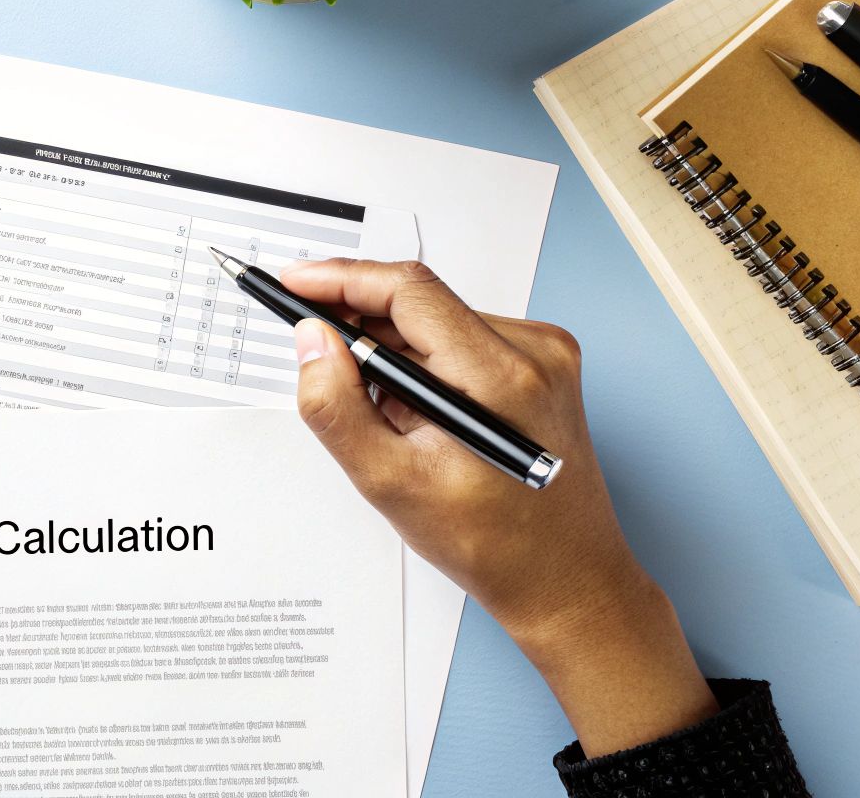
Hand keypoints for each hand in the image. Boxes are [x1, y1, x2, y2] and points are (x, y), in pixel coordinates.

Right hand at [284, 259, 716, 756]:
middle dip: (360, 323)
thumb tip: (311, 342)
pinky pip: (461, 341)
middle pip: (421, 303)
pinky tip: (416, 415)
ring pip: (437, 322)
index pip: (408, 290)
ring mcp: (545, 357)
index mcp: (500, 376)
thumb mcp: (391, 484)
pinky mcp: (543, 367)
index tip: (294, 282)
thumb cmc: (493, 544)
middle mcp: (534, 352)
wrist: (565, 580)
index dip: (341, 279)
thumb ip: (338, 407)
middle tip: (314, 353)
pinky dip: (424, 365)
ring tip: (381, 415)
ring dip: (393, 351)